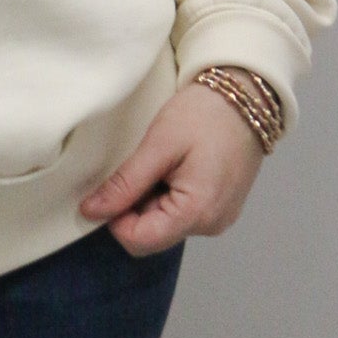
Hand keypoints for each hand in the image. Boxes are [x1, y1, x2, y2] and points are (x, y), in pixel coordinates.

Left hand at [78, 81, 264, 255]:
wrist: (246, 95)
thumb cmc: (204, 114)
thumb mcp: (158, 145)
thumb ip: (125, 184)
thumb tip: (91, 212)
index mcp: (197, 213)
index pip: (139, 241)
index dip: (115, 218)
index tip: (113, 185)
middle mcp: (211, 225)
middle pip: (152, 235)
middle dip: (135, 207)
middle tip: (142, 165)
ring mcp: (219, 218)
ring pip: (165, 225)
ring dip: (152, 199)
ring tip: (162, 162)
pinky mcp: (222, 208)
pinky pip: (183, 214)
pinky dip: (169, 196)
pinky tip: (176, 166)